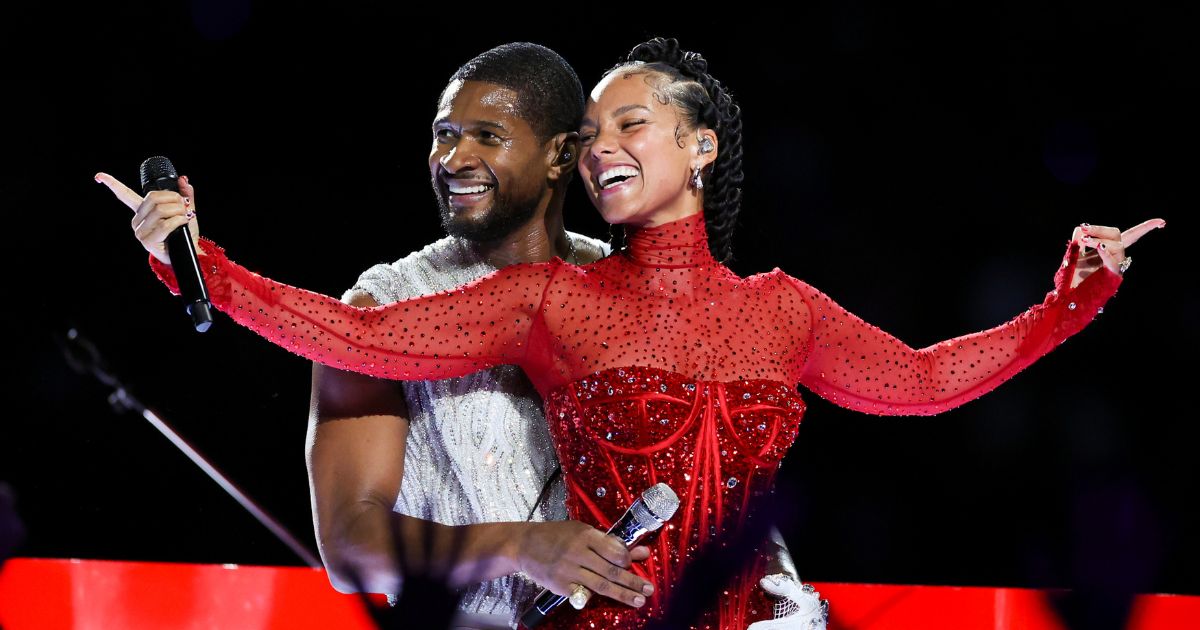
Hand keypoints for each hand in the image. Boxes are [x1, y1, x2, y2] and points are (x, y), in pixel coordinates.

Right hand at [95, 171, 200, 264]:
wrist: (188, 252)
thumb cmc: (185, 232)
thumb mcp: (186, 211)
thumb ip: (185, 195)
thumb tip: (183, 179)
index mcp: (143, 210)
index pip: (125, 195)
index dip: (112, 184)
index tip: (99, 176)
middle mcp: (138, 220)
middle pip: (153, 198)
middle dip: (173, 199)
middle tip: (183, 206)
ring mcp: (140, 231)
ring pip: (160, 210)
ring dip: (178, 211)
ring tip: (185, 216)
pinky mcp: (147, 241)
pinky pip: (164, 225)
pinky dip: (178, 221)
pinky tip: (183, 222)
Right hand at [514, 520, 653, 608]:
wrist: (524, 544)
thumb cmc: (557, 536)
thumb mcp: (583, 532)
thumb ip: (611, 543)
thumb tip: (641, 552)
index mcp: (585, 535)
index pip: (614, 550)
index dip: (627, 559)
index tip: (632, 564)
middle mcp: (577, 552)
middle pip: (611, 571)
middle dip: (633, 581)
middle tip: (649, 589)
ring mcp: (568, 570)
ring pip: (601, 585)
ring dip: (623, 594)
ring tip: (639, 600)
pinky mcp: (560, 585)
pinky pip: (582, 594)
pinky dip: (594, 598)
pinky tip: (609, 603)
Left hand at [1068, 218, 1164, 288]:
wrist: (1070, 296)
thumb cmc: (1073, 276)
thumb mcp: (1074, 254)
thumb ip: (1078, 241)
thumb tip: (1081, 228)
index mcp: (1110, 250)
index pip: (1130, 236)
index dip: (1146, 228)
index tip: (1162, 222)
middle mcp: (1116, 258)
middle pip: (1118, 236)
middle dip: (1101, 229)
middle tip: (1085, 229)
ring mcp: (1116, 267)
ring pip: (1118, 246)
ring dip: (1099, 240)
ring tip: (1084, 240)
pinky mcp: (1112, 277)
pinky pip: (1113, 262)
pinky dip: (1106, 253)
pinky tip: (1100, 246)